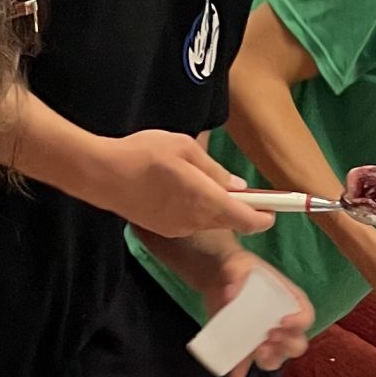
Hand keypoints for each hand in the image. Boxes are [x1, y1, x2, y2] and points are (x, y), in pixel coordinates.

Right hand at [108, 131, 272, 238]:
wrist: (101, 175)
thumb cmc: (143, 154)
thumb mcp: (185, 147)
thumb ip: (214, 170)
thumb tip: (238, 187)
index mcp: (207, 200)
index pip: (248, 219)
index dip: (265, 216)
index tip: (274, 208)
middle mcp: (197, 220)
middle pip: (231, 221)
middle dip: (242, 209)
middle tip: (243, 191)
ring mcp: (180, 228)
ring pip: (211, 221)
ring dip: (217, 208)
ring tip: (203, 182)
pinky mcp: (165, 229)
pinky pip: (191, 221)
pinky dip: (197, 209)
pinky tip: (181, 190)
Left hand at [162, 245, 311, 376]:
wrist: (216, 277)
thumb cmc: (238, 266)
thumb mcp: (239, 262)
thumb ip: (237, 272)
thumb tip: (231, 292)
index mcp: (290, 301)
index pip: (306, 316)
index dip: (299, 322)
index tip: (283, 321)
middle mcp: (283, 324)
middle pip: (297, 343)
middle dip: (287, 345)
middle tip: (269, 337)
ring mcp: (265, 338)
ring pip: (277, 357)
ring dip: (270, 359)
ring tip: (257, 352)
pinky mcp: (246, 346)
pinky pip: (246, 363)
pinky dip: (241, 369)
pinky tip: (234, 373)